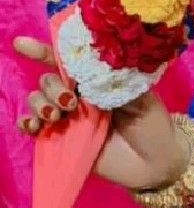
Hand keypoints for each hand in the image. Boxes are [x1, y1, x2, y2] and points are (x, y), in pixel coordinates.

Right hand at [12, 37, 188, 190]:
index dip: (42, 51)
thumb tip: (92, 63)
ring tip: (56, 114)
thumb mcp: (140, 92)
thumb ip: (115, 76)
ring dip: (39, 103)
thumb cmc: (153, 123)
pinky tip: (33, 125)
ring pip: (38, 101)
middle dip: (51, 87)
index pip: (64, 60)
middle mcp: (78, 96)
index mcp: (95, 79)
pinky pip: (34, 128)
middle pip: (47, 81)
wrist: (156, 162)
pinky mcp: (62, 141)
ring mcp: (68, 118)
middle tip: (71, 101)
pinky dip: (27, 123)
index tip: (22, 45)